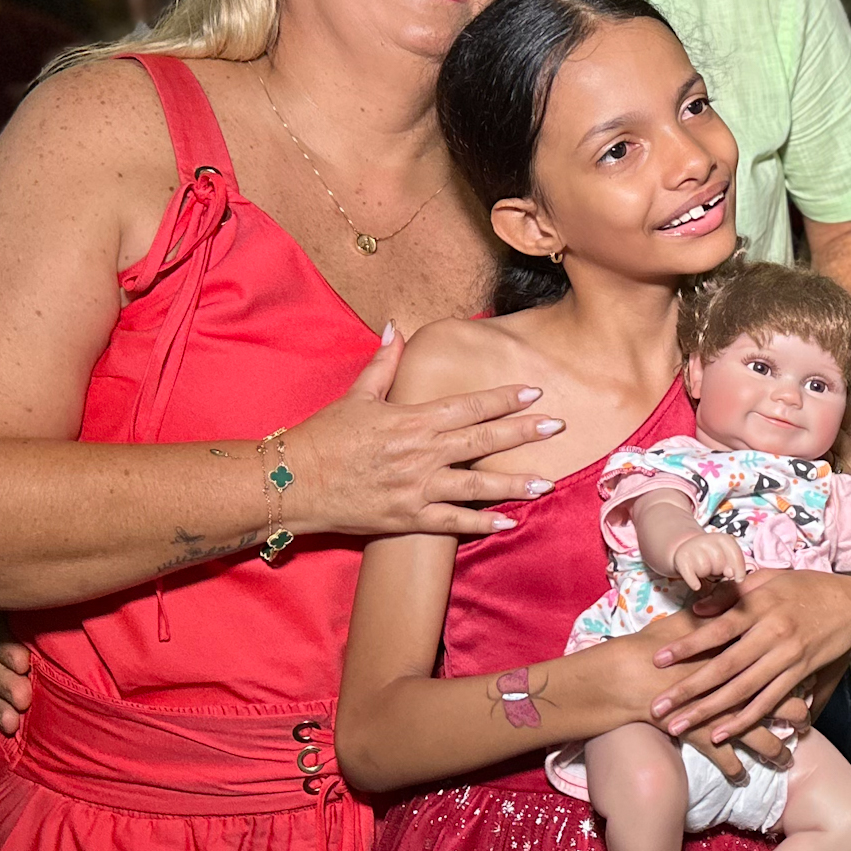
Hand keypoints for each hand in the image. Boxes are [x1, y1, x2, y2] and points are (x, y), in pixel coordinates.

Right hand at [279, 332, 564, 541]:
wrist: (292, 482)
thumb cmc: (324, 437)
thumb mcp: (356, 396)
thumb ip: (384, 364)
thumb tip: (398, 328)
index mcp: (411, 419)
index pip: (468, 406)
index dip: (503, 399)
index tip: (534, 391)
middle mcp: (420, 453)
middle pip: (482, 441)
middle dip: (523, 433)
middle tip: (557, 426)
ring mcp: (416, 487)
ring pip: (476, 485)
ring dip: (514, 483)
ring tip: (547, 481)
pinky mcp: (408, 518)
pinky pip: (452, 522)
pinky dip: (481, 523)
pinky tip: (508, 522)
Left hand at [645, 569, 850, 743]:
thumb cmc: (806, 587)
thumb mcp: (770, 579)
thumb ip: (733, 594)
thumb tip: (698, 611)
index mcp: (762, 606)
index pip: (718, 629)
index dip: (687, 646)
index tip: (658, 660)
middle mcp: (774, 634)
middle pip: (724, 667)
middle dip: (688, 690)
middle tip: (658, 708)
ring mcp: (788, 657)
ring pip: (743, 690)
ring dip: (709, 712)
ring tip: (678, 727)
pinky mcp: (800, 674)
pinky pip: (768, 702)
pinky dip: (744, 720)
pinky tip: (721, 734)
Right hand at [668, 530, 745, 591]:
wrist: (686, 548)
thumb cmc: (710, 556)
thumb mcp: (725, 558)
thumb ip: (732, 565)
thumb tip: (731, 573)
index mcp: (722, 538)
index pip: (735, 553)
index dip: (739, 568)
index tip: (739, 580)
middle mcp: (707, 539)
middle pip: (719, 563)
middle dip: (718, 571)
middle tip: (712, 568)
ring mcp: (692, 547)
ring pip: (704, 569)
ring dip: (704, 574)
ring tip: (702, 570)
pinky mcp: (680, 558)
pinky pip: (690, 576)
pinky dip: (694, 582)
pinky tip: (696, 584)